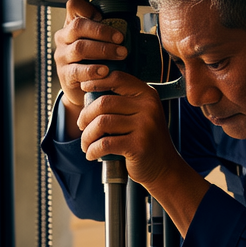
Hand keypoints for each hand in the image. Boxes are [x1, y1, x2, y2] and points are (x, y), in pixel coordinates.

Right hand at [53, 0, 127, 138]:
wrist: (81, 91)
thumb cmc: (92, 62)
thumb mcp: (97, 44)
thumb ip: (105, 33)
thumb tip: (131, 25)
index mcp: (71, 26)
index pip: (73, 7)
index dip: (87, 8)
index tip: (103, 16)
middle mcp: (63, 38)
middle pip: (78, 26)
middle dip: (103, 31)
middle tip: (121, 39)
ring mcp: (62, 57)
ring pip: (79, 48)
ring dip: (103, 50)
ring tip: (120, 55)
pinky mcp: (64, 75)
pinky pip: (77, 70)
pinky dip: (92, 70)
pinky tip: (105, 71)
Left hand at [78, 71, 177, 185]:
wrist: (164, 168)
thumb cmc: (144, 140)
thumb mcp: (140, 115)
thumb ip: (123, 102)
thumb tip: (90, 90)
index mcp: (148, 95)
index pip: (118, 78)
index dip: (97, 81)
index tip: (84, 88)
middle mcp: (149, 107)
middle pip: (105, 102)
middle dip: (86, 115)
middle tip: (81, 126)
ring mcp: (145, 126)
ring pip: (102, 123)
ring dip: (87, 136)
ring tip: (85, 144)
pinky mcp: (138, 146)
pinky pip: (105, 143)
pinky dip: (92, 150)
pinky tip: (91, 154)